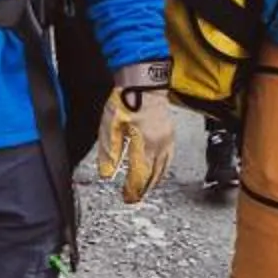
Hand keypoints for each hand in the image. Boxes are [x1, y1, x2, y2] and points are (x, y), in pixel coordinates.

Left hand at [96, 70, 175, 201]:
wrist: (143, 80)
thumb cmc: (126, 99)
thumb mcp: (110, 126)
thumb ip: (109, 152)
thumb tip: (106, 174)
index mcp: (145, 145)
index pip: (139, 176)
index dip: (133, 190)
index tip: (126, 198)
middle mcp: (160, 145)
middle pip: (154, 176)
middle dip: (143, 189)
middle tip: (134, 198)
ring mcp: (168, 139)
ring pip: (164, 168)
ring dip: (154, 181)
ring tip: (145, 188)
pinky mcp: (170, 133)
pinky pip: (169, 158)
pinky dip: (162, 169)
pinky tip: (157, 169)